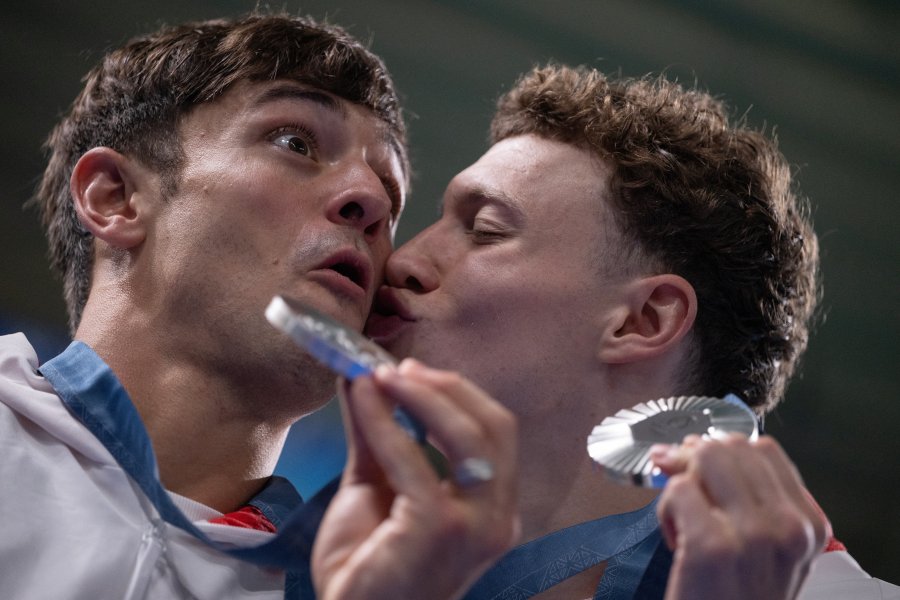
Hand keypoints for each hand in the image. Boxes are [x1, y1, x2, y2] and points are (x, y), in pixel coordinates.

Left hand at [311, 359, 519, 599]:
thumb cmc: (367, 563)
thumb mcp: (377, 486)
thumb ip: (377, 433)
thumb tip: (363, 377)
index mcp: (492, 508)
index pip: (496, 433)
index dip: (457, 394)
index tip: (411, 371)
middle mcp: (496, 517)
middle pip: (494, 427)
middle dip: (446, 388)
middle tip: (397, 368)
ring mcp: (474, 524)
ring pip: (467, 434)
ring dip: (420, 394)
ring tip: (379, 375)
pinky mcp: (439, 526)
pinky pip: (412, 456)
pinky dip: (384, 419)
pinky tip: (361, 398)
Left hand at [651, 434, 826, 599]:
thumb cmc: (737, 597)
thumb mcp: (765, 547)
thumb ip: (745, 496)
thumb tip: (690, 445)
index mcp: (807, 523)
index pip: (762, 449)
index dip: (722, 452)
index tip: (700, 470)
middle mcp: (787, 526)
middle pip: (728, 447)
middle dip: (695, 461)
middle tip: (684, 494)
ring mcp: (752, 534)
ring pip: (703, 457)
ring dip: (682, 483)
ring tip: (684, 521)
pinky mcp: (712, 546)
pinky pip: (677, 489)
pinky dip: (665, 510)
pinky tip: (675, 540)